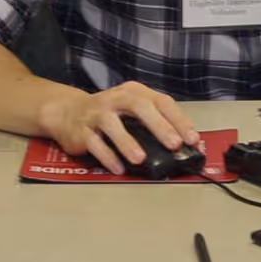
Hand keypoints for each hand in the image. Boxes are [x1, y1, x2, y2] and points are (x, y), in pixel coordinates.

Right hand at [34, 81, 200, 171]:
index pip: (161, 101)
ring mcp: (97, 113)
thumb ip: (155, 124)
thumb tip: (184, 146)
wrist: (67, 112)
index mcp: (135, 92)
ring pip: (112, 124)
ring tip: (141, 159)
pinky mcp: (81, 130)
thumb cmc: (109, 114)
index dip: (179, 120)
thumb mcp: (132, 112)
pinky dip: (107, 156)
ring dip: (127, 142)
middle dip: (159, 126)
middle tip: (174, 144)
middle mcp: (116, 99)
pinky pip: (94, 143)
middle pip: (139, 107)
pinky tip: (118, 168)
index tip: (193, 139)